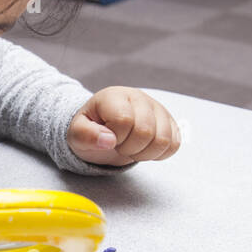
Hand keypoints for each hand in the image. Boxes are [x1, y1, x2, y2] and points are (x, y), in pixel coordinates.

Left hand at [66, 86, 180, 165]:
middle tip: (119, 145)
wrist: (102, 129)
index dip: (115, 138)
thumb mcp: (76, 134)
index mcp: (114, 96)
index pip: (124, 120)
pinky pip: (174, 145)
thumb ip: (85, 135)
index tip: (107, 139)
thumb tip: (108, 140)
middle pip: (146, 131)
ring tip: (131, 147)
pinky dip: (158, 154)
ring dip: (144, 153)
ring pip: (164, 140)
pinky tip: (144, 149)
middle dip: (129, 148)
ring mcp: (157, 109)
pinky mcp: (170, 122)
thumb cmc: (89, 130)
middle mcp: (139, 97)